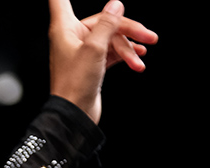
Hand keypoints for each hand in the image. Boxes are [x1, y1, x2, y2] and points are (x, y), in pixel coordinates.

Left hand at [49, 0, 158, 122]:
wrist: (75, 115)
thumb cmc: (75, 84)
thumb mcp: (94, 49)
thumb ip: (107, 24)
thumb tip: (116, 4)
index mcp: (64, 29)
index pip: (60, 1)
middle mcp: (71, 38)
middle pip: (103, 21)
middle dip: (127, 29)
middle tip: (149, 36)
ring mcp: (82, 51)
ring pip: (110, 38)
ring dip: (129, 46)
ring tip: (143, 56)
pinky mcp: (92, 64)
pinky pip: (111, 52)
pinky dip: (125, 55)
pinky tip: (137, 62)